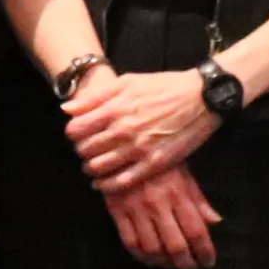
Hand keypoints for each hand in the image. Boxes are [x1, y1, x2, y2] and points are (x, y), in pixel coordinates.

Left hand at [67, 70, 219, 191]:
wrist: (201, 97)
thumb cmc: (164, 86)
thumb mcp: (127, 83)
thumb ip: (95, 98)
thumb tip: (67, 109)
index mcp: (114, 108)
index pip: (75, 130)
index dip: (72, 134)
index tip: (78, 134)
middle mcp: (123, 130)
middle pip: (85, 150)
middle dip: (82, 151)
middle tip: (86, 151)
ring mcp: (138, 149)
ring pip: (99, 167)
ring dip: (91, 168)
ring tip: (93, 166)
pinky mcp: (154, 163)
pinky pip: (122, 181)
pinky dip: (107, 185)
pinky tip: (103, 182)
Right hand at [104, 164, 221, 268]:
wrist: (121, 145)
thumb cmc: (158, 160)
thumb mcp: (183, 173)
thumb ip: (198, 199)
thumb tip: (216, 222)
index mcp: (177, 194)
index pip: (196, 231)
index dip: (205, 251)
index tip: (208, 262)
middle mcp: (157, 204)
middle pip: (175, 246)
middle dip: (186, 264)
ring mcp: (136, 209)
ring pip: (152, 249)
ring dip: (164, 263)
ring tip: (171, 265)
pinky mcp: (117, 211)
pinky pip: (130, 242)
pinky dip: (141, 256)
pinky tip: (149, 259)